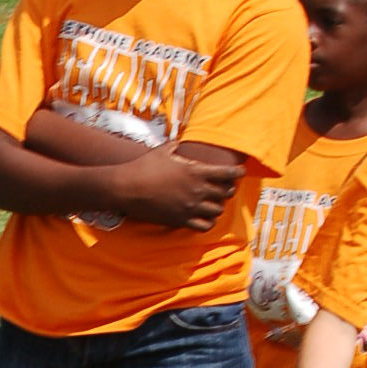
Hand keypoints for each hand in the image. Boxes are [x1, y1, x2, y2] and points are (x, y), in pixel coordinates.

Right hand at [116, 145, 243, 229]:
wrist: (126, 188)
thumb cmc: (143, 167)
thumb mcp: (163, 150)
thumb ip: (178, 146)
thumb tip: (182, 141)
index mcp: (196, 171)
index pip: (228, 173)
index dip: (238, 172)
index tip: (240, 172)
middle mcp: (197, 191)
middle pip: (226, 194)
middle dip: (227, 190)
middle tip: (224, 187)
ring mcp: (190, 207)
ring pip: (217, 211)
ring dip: (218, 206)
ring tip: (213, 202)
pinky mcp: (181, 221)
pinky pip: (205, 226)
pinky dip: (208, 222)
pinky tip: (204, 217)